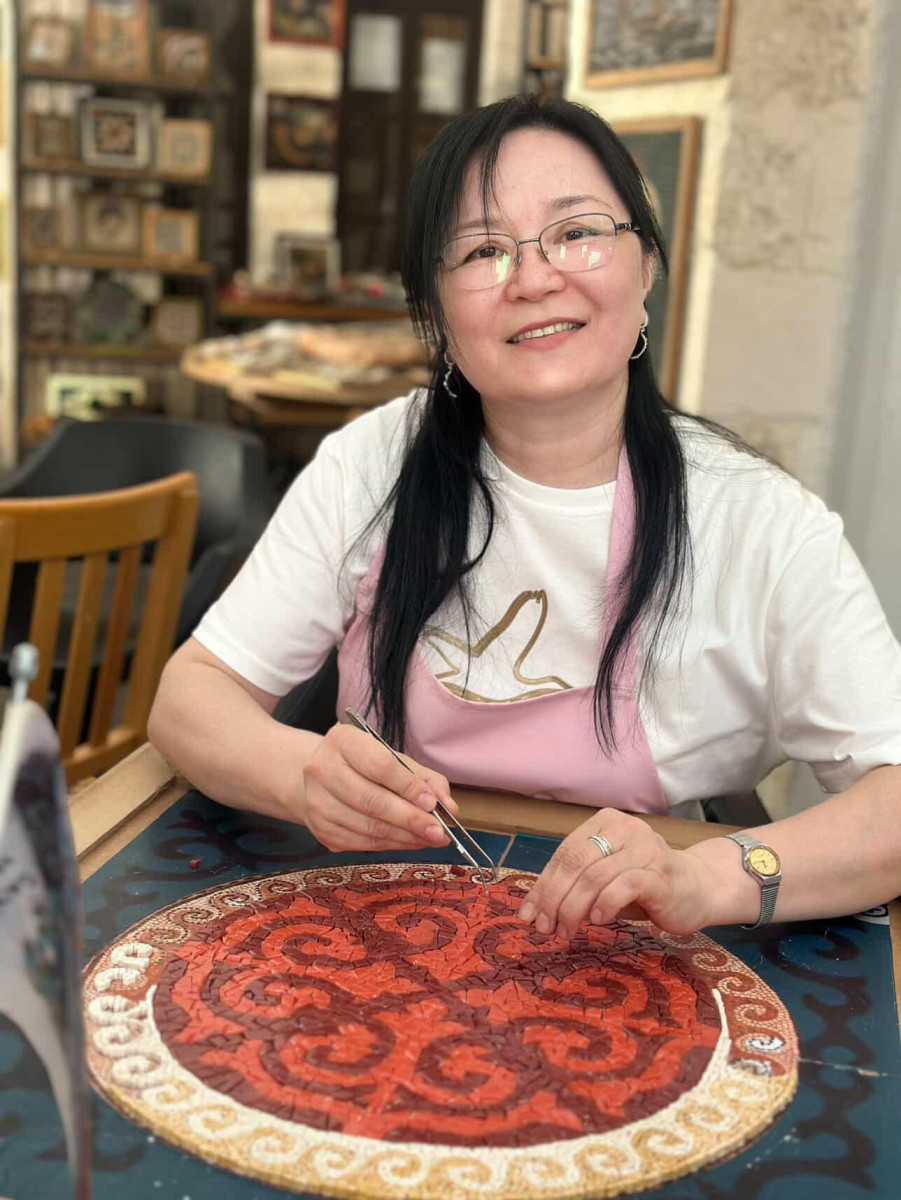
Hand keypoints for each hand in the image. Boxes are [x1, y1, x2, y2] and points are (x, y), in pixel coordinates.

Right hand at [300, 724, 456, 851]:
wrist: (321, 777)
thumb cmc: (364, 764)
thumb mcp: (394, 758)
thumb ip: (424, 779)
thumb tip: (449, 808)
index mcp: (342, 741)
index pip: (380, 766)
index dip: (409, 787)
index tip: (433, 804)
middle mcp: (321, 769)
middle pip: (372, 800)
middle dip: (411, 819)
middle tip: (439, 831)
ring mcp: (317, 802)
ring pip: (368, 827)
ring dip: (405, 837)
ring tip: (430, 838)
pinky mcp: (320, 829)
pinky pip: (362, 843)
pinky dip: (391, 845)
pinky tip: (409, 841)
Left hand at [517, 809, 716, 938]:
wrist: (698, 888)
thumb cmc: (644, 884)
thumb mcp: (605, 878)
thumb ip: (575, 884)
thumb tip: (534, 911)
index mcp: (605, 822)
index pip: (565, 853)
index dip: (543, 886)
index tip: (527, 915)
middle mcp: (625, 828)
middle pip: (576, 862)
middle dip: (553, 898)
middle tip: (543, 928)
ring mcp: (645, 848)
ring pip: (595, 876)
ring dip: (574, 909)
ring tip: (566, 932)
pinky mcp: (661, 872)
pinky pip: (625, 885)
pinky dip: (605, 904)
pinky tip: (599, 920)